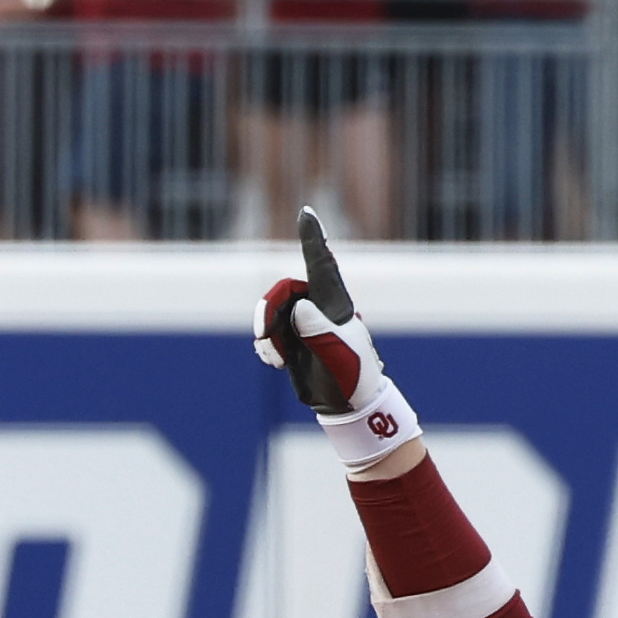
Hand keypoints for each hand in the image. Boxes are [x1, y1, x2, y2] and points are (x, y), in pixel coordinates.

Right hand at [255, 203, 379, 414]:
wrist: (348, 405)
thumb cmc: (352, 377)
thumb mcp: (338, 354)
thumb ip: (319, 331)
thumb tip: (301, 307)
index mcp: (334, 305)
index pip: (320, 265)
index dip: (312, 239)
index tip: (307, 213)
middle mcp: (317, 308)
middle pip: (283, 292)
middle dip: (269, 311)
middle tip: (265, 336)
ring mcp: (303, 323)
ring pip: (271, 313)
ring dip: (265, 332)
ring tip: (275, 357)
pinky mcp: (292, 339)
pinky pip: (267, 332)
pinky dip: (265, 344)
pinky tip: (275, 361)